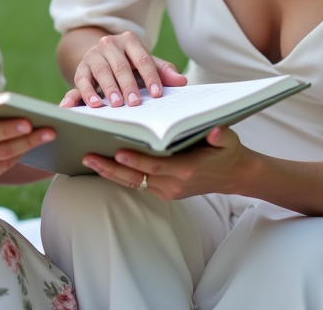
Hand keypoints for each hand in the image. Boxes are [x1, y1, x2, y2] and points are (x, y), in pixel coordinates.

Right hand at [61, 30, 187, 106]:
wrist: (101, 57)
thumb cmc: (129, 63)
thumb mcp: (146, 63)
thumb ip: (163, 71)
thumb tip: (181, 81)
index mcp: (129, 40)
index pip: (143, 59)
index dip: (151, 77)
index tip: (157, 94)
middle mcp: (109, 44)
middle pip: (121, 65)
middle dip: (128, 85)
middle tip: (135, 103)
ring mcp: (93, 55)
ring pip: (101, 71)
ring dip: (108, 89)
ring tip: (116, 105)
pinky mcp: (80, 68)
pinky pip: (81, 80)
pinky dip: (84, 93)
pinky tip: (92, 105)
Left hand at [82, 126, 245, 200]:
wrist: (234, 175)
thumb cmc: (228, 152)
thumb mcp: (230, 140)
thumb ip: (221, 135)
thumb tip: (214, 131)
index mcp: (187, 170)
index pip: (156, 166)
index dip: (136, 160)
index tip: (118, 151)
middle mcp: (174, 184)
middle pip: (137, 177)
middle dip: (111, 167)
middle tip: (88, 156)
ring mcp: (168, 190)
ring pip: (133, 183)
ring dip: (110, 172)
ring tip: (88, 159)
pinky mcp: (164, 192)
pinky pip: (137, 184)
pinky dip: (120, 175)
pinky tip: (103, 164)